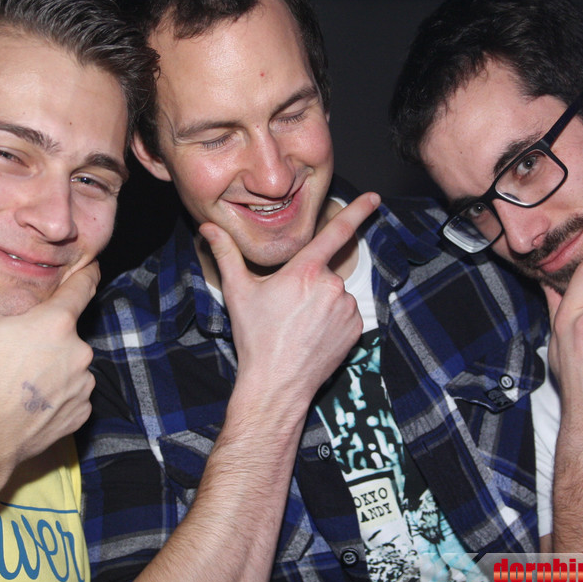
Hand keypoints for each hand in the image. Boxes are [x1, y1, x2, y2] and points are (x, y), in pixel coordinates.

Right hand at [0, 225, 97, 466]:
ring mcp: (83, 384)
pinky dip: (55, 395)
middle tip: (15, 346)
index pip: (83, 286)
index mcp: (56, 322)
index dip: (85, 274)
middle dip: (47, 334)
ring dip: (52, 365)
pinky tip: (28, 400)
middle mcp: (79, 350)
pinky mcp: (81, 413)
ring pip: (70, 364)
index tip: (89, 267)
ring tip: (17, 376)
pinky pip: (72, 395)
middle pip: (67, 331)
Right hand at [198, 192, 380, 407]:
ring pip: (335, 294)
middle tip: (287, 310)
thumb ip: (226, 254)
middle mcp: (330, 286)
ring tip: (298, 326)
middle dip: (308, 284)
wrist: (277, 383)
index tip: (374, 198)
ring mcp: (346, 308)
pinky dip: (333, 320)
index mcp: (304, 271)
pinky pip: (346, 314)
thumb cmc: (255, 337)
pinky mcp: (356, 329)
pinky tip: (314, 335)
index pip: (336, 232)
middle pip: (323, 272)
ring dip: (322, 303)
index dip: (357, 211)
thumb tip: (208, 228)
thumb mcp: (237, 292)